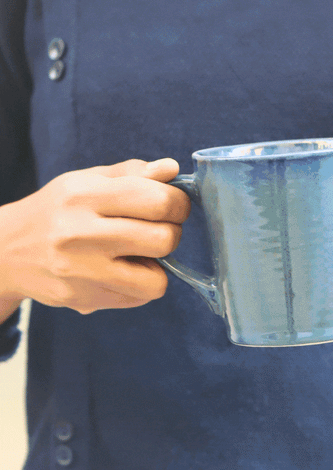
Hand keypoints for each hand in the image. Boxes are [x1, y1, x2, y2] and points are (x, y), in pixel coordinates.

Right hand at [0, 158, 189, 313]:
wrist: (7, 251)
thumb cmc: (58, 210)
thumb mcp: (87, 181)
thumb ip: (132, 174)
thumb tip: (172, 169)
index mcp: (84, 195)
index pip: (158, 200)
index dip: (178, 203)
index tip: (174, 205)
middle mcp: (81, 234)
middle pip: (164, 240)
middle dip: (172, 232)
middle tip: (159, 229)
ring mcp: (81, 272)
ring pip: (157, 280)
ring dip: (158, 266)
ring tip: (140, 254)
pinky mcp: (82, 299)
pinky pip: (139, 298)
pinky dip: (140, 284)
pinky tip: (121, 270)